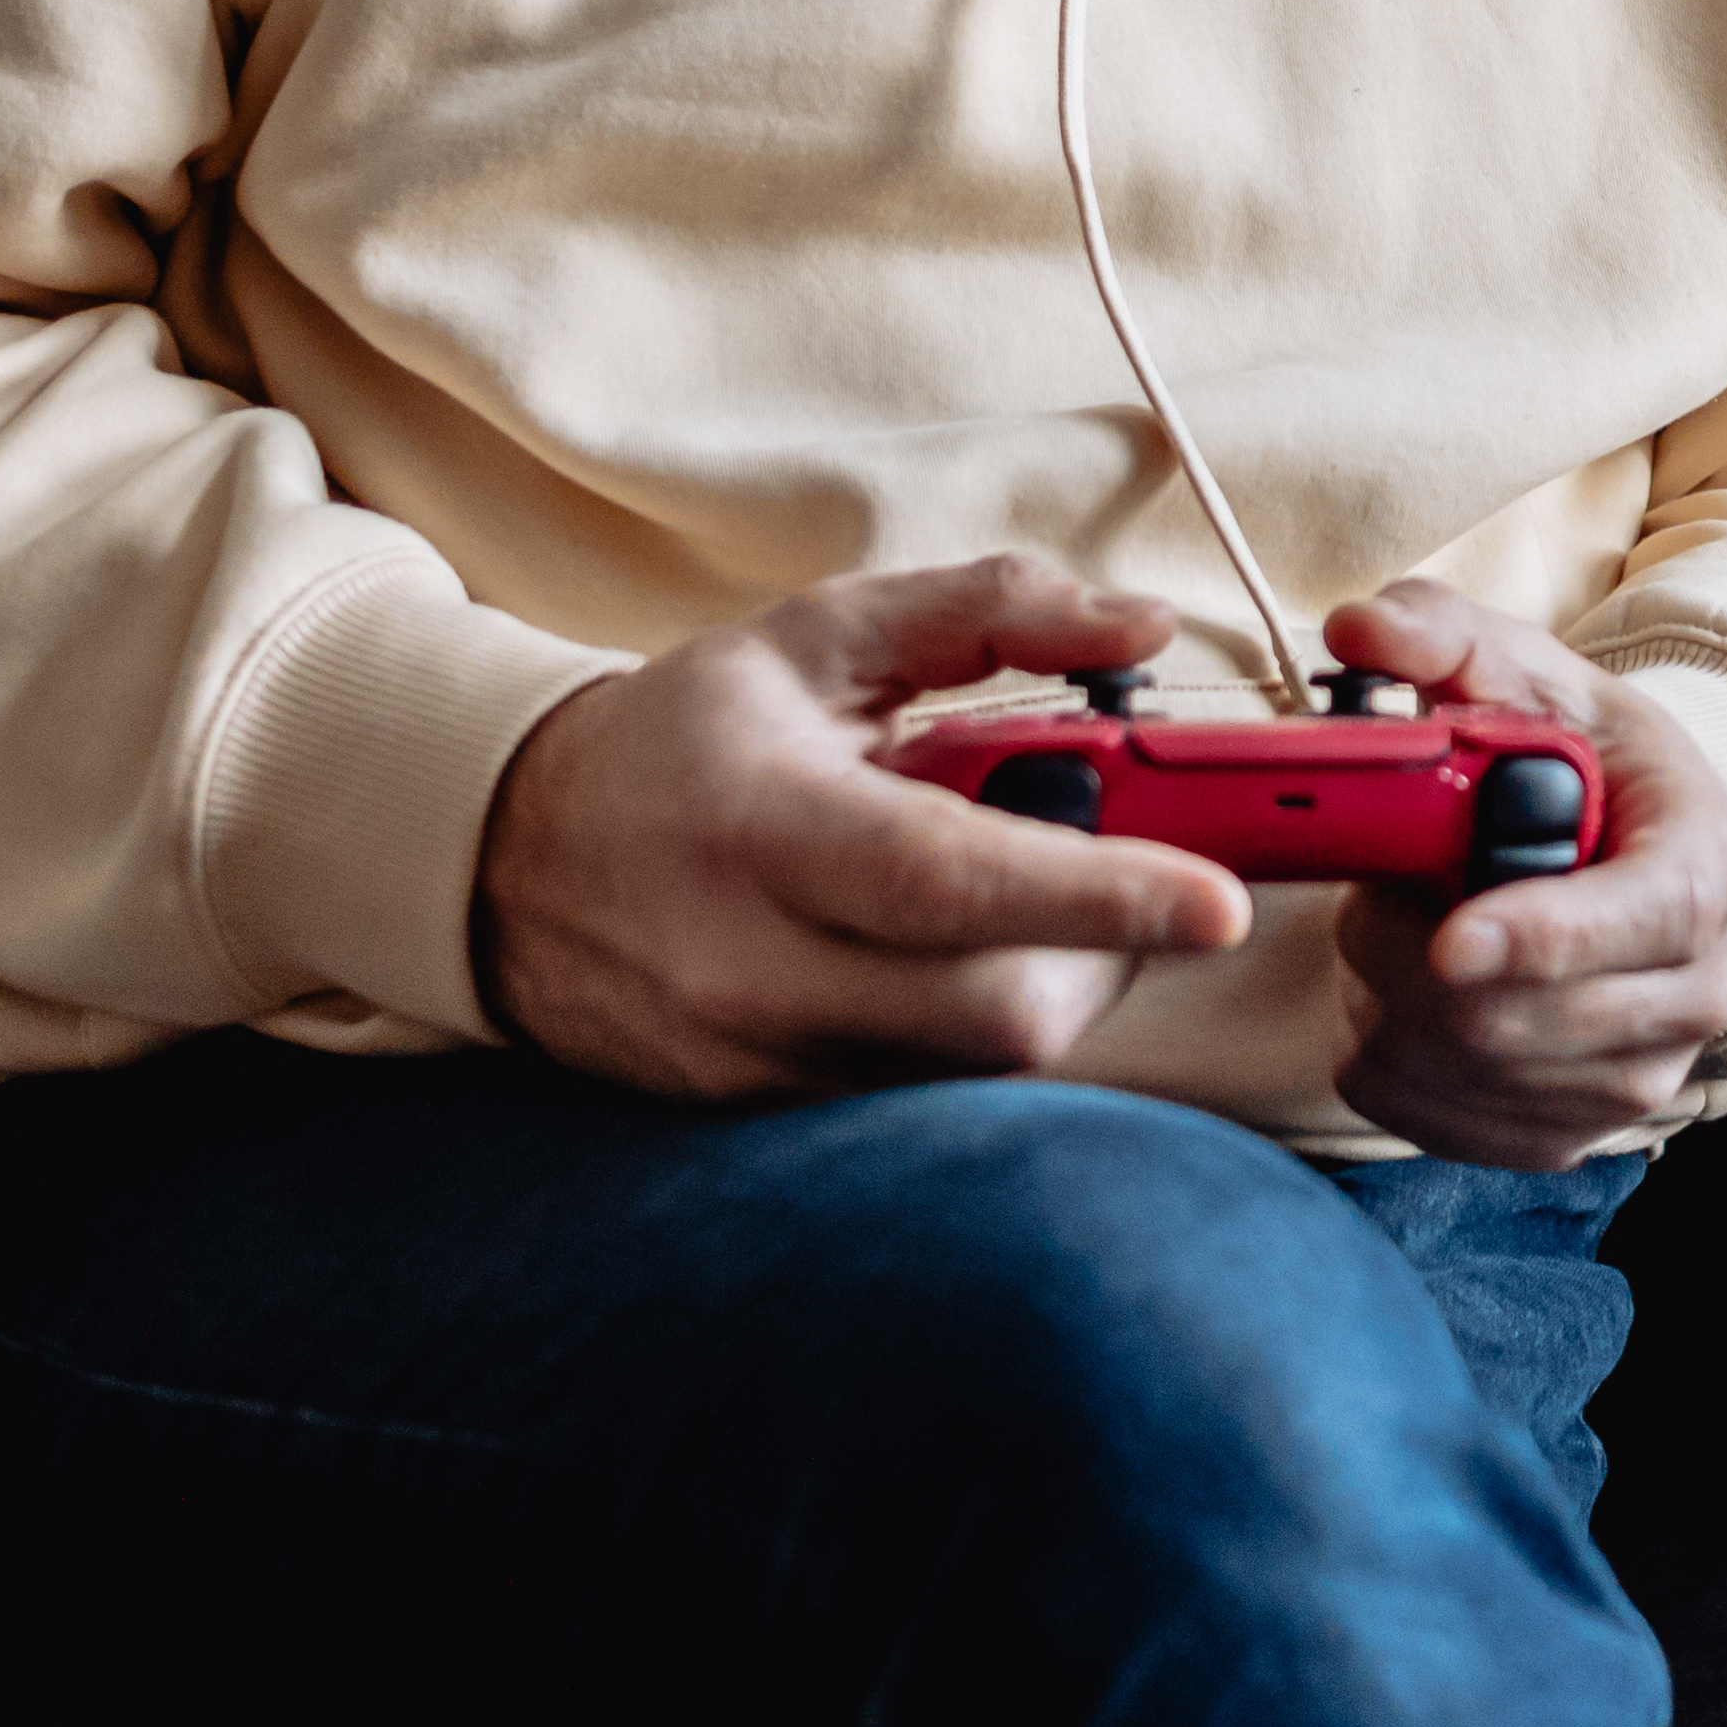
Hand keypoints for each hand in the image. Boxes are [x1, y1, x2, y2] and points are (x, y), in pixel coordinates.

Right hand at [473, 551, 1252, 1100]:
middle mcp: (753, 967)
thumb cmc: (687, 738)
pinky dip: (976, 1023)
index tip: (1222, 899)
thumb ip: (991, 611)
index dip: (1101, 896)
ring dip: (1050, 982)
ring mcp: (755, 1061)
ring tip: (1017, 898)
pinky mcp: (763, 1115)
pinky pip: (925, 1093)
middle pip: (997, 1013)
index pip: (952, 883)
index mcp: (765, 825)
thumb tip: (1143, 630)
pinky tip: (950, 955)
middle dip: (1109, 949)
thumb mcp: (821, 633)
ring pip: (975, 1063)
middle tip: (1123, 873)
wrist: (504, 862)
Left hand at [1320, 579, 1726, 1169]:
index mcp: (1709, 866)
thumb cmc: (1582, 761)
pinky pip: (1424, 1118)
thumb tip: (1358, 629)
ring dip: (1386, 997)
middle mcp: (1695, 993)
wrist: (1626, 857)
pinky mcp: (1564, 1137)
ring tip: (1403, 922)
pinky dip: (1381, 1051)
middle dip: (1406, 950)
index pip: (1644, 923)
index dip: (1541, 937)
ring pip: (1455, 1072)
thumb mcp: (1533, 674)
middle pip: (1518, 1018)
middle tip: (1381, 880)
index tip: (1449, 937)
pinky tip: (1401, 988)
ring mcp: (1634, 1081)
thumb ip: (1445, 637)